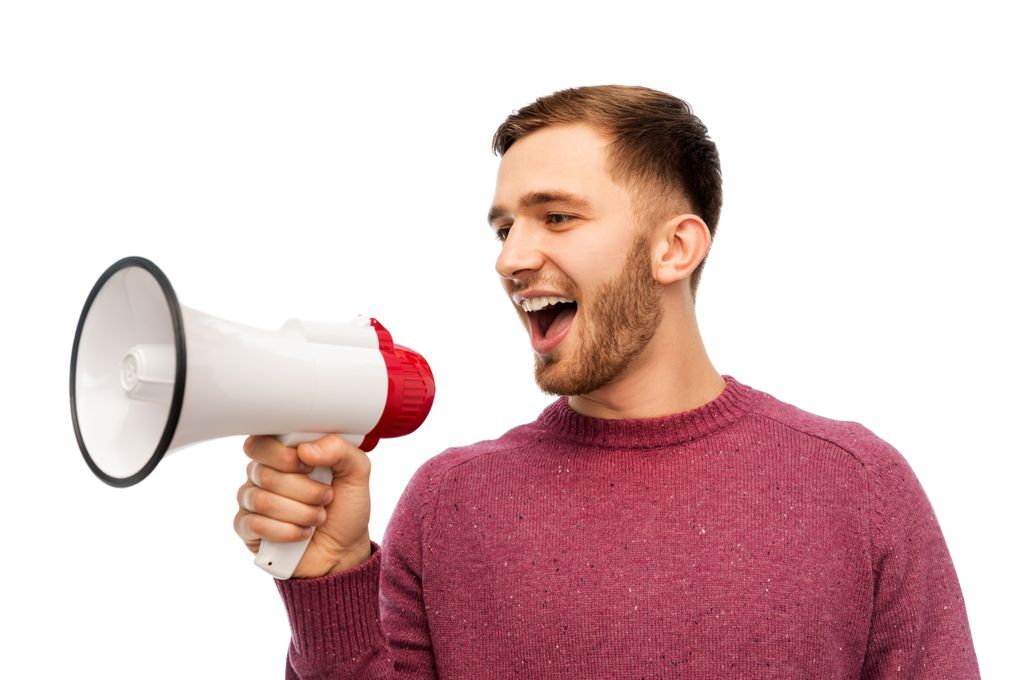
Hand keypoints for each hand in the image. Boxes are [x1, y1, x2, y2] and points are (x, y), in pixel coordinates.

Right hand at [234, 434, 372, 577]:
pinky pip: (255, 524)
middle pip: (265, 473)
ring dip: (300, 513)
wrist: (343, 550)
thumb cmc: (345, 508)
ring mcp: (251, 500)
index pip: (262, 442)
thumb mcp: (357, 472)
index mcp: (284, 453)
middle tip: (326, 497)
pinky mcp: (246, 528)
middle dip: (305, 490)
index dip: (285, 456)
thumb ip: (340, 449)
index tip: (311, 466)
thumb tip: (306, 449)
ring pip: (262, 500)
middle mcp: (263, 473)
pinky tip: (302, 533)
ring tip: (318, 517)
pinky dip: (286, 531)